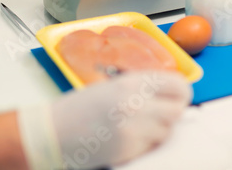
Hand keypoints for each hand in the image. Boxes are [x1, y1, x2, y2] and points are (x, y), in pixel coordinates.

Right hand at [18, 71, 191, 169]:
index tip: (175, 97)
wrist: (53, 133)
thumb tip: (166, 95)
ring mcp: (134, 127)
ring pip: (166, 130)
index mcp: (130, 82)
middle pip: (178, 109)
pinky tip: (125, 138)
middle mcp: (135, 102)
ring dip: (157, 130)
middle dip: (170, 113)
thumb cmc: (76, 110)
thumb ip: (140, 89)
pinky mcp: (129, 149)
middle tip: (157, 115)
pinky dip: (144, 144)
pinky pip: (150, 146)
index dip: (179, 93)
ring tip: (136, 127)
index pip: (178, 85)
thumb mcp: (110, 88)